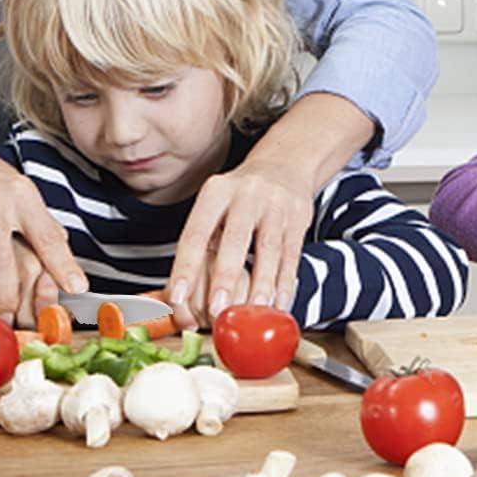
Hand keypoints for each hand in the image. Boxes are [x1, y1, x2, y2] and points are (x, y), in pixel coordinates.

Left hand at [166, 156, 310, 329]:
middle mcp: (246, 193)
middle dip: (225, 279)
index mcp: (216, 192)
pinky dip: (285, 283)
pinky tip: (278, 304)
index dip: (186, 267)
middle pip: (235, 239)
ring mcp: (276, 204)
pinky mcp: (299, 216)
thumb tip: (177, 297)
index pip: (196, 232)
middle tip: (217, 310)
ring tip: (252, 312)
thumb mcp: (215, 206)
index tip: (178, 297)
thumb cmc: (240, 197)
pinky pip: (291, 255)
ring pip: (269, 250)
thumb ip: (199, 246)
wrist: (284, 164)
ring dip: (261, 285)